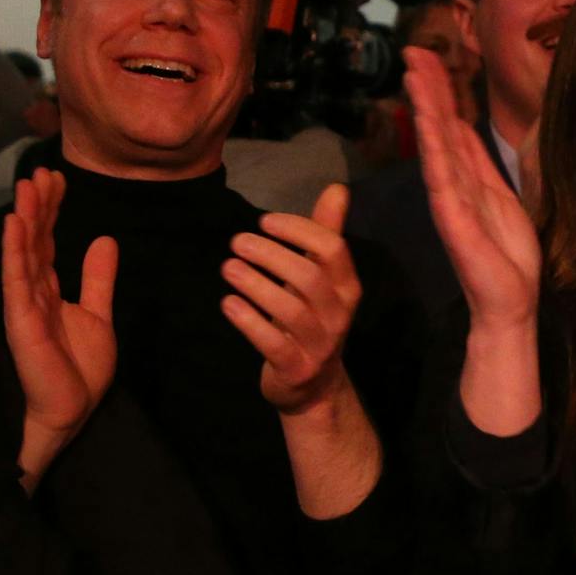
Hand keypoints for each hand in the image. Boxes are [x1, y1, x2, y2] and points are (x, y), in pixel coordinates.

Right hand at [3, 169, 117, 489]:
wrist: (72, 409)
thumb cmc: (80, 369)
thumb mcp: (98, 315)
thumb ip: (98, 279)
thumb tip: (103, 239)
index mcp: (51, 290)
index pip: (49, 241)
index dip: (52, 210)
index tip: (58, 178)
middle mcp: (33, 292)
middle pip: (35, 240)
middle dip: (38, 206)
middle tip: (42, 171)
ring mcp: (25, 305)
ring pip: (23, 254)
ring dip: (25, 219)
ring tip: (27, 186)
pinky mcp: (21, 321)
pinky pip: (16, 281)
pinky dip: (15, 252)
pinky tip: (14, 226)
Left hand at [221, 183, 363, 413]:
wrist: (313, 386)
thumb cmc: (312, 319)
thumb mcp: (321, 278)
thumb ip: (326, 234)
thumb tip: (338, 188)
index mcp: (348, 288)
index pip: (333, 249)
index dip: (299, 230)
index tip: (265, 221)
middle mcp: (339, 316)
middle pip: (310, 276)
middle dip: (271, 254)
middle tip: (237, 242)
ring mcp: (319, 345)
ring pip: (290, 309)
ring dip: (255, 284)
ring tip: (228, 267)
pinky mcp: (296, 368)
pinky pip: (272, 343)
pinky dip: (248, 320)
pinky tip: (228, 303)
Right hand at [407, 47, 540, 331]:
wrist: (511, 302)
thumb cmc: (509, 255)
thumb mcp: (503, 196)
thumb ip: (482, 163)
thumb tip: (466, 127)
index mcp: (468, 177)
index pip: (451, 124)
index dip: (441, 90)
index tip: (429, 56)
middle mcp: (454, 183)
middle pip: (439, 125)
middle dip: (428, 87)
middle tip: (414, 48)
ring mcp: (450, 199)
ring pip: (436, 142)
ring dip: (426, 105)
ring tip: (415, 71)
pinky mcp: (453, 218)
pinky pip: (443, 175)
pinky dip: (434, 146)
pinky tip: (428, 120)